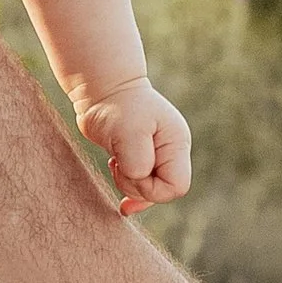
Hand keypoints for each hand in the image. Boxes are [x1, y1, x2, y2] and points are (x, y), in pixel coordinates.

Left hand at [75, 78, 192, 217]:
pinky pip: (141, 185)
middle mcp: (171, 153)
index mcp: (177, 145)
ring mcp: (158, 156)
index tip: (129, 169)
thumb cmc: (117, 108)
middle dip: (136, 186)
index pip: (177, 186)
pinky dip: (127, 186)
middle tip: (118, 164)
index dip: (151, 189)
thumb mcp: (127, 134)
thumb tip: (139, 179)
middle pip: (164, 192)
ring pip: (149, 191)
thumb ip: (137, 164)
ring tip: (115, 161)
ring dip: (127, 183)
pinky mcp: (142, 159)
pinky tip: (117, 176)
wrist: (104, 90)